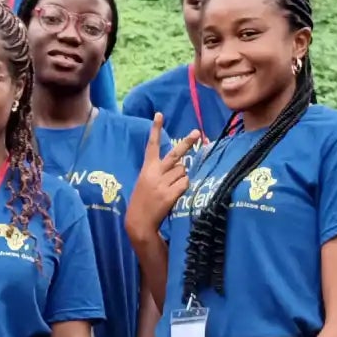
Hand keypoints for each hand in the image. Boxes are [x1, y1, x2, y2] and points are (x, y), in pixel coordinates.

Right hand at [125, 115, 199, 243]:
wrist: (139, 222)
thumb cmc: (143, 201)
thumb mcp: (145, 182)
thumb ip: (160, 172)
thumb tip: (182, 165)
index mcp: (147, 168)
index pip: (151, 145)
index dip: (156, 129)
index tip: (159, 114)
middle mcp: (155, 172)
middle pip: (175, 155)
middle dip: (187, 143)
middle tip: (197, 133)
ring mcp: (163, 183)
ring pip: (183, 172)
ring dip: (182, 178)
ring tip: (172, 188)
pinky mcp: (170, 194)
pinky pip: (185, 184)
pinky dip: (184, 188)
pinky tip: (175, 195)